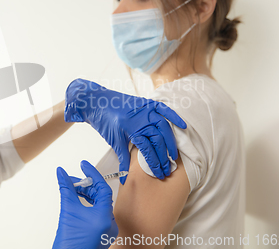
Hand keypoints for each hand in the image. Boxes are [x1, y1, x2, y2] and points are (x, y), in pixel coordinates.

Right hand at [53, 160, 117, 248]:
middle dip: (86, 186)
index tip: (84, 166)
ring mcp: (106, 230)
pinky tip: (78, 201)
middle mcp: (109, 223)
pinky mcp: (101, 234)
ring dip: (86, 195)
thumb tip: (62, 174)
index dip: (92, 174)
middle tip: (72, 179)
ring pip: (99, 204)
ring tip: (73, 189)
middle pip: (100, 196)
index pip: (102, 188)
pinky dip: (87, 205)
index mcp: (105, 216)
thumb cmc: (71, 245)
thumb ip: (66, 189)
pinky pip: (97, 213)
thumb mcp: (68, 211)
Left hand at [64, 79, 186, 180]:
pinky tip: (182, 126)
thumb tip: (124, 177)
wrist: (95, 101)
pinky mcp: (146, 103)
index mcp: (133, 128)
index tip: (158, 173)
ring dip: (171, 142)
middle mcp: (142, 118)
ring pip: (164, 127)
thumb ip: (123, 159)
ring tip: (174, 155)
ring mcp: (145, 109)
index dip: (154, 163)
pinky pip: (163, 109)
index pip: (148, 149)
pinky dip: (174, 117)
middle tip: (167, 168)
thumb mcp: (114, 141)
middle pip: (159, 140)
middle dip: (164, 156)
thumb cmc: (103, 120)